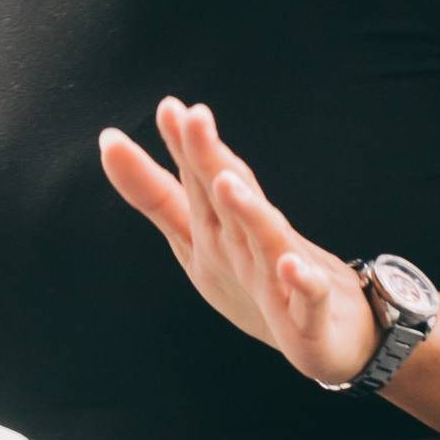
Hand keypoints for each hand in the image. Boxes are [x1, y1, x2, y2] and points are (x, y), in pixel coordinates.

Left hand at [100, 96, 381, 386]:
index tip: (168, 107)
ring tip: (227, 182)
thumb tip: (109, 140)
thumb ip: (155, 193)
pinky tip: (289, 265)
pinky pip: (308, 297)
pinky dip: (302, 281)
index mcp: (223, 224)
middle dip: (210, 159)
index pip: (202, 178)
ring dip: (249, 211)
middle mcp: (253, 240)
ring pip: (266, 238)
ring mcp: (285, 275)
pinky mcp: (311, 316)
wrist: (330, 332)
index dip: (184, 146)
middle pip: (229, 197)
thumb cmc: (256, 274)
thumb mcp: (197, 235)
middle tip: (194, 116)